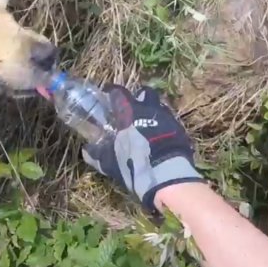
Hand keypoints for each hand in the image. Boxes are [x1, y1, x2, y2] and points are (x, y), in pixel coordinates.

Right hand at [81, 84, 203, 211]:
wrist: (166, 174)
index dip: (112, 92)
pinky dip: (165, 127)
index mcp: (130, 112)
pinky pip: (171, 123)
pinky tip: (161, 138)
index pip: (119, 93)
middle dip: (139, 97)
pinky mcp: (181, 130)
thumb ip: (98, 155)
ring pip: (160, 106)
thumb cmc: (134, 163)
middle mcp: (150, 109)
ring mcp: (168, 118)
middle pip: (145, 93)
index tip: (108, 94)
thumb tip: (86, 151)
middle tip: (133, 108)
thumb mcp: (111, 162)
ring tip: (148, 124)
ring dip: (153, 112)